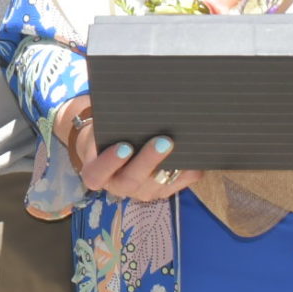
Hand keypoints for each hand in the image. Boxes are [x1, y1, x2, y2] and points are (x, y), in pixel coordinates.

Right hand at [58, 96, 199, 203]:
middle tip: (163, 141)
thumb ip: (105, 123)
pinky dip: (189, 170)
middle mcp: (118, 187)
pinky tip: (197, 153)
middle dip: (149, 160)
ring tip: (184, 145)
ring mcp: (142, 191)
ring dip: (173, 166)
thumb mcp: (97, 129)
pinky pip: (179, 183)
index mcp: (95, 173)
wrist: (110, 149)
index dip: (110, 163)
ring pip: (158, 185)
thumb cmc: (103, 135)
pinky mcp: (162, 190)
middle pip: (132, 180)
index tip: (124, 146)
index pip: (98, 174)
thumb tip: (127, 100)